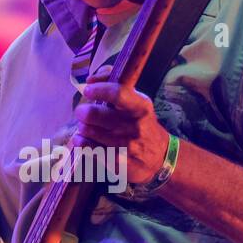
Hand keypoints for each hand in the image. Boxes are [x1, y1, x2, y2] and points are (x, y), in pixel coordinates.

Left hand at [73, 65, 170, 184]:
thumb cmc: (143, 124)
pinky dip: (81, 142)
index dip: (99, 90)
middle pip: (95, 115)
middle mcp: (135, 126)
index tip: (88, 90)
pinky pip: (90, 149)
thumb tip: (91, 80)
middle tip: (83, 112)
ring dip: (83, 127)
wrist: (160, 157)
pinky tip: (82, 139)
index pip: (118, 94)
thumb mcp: (138, 102)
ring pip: (89, 132)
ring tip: (86, 126)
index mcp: (141, 107)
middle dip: (83, 112)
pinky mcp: (118, 162)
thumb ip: (116, 84)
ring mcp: (126, 146)